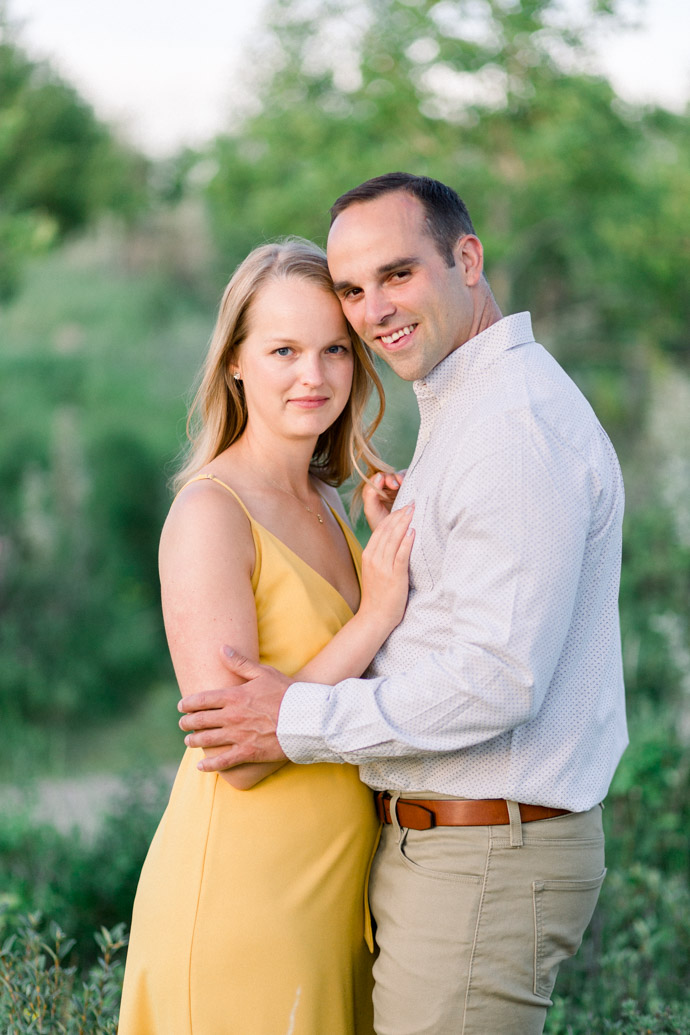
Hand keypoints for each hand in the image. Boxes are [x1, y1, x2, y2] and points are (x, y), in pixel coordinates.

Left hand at [177, 649, 291, 770]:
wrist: (306, 718)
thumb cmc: (287, 693)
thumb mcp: (264, 673)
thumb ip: (240, 663)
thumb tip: (221, 648)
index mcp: (234, 696)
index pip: (202, 700)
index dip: (188, 703)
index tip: (181, 706)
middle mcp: (232, 716)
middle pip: (201, 720)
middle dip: (188, 722)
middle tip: (183, 724)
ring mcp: (238, 736)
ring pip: (207, 740)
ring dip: (194, 741)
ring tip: (188, 741)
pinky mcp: (248, 752)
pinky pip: (223, 761)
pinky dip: (210, 765)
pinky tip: (201, 766)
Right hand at [359, 503, 413, 632]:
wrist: (375, 617)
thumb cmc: (378, 596)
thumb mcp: (375, 571)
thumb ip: (382, 556)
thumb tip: (395, 542)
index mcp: (368, 555)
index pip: (380, 529)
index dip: (392, 516)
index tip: (403, 507)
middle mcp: (374, 558)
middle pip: (387, 530)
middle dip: (399, 515)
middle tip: (411, 503)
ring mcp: (383, 567)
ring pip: (393, 539)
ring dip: (404, 523)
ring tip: (413, 511)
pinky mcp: (394, 576)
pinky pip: (400, 555)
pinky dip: (406, 542)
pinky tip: (413, 531)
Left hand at [363, 470, 405, 530]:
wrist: (394, 535)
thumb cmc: (380, 524)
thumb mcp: (371, 510)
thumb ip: (370, 494)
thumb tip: (378, 476)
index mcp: (373, 492)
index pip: (375, 479)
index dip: (380, 479)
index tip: (387, 486)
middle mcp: (384, 488)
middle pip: (387, 476)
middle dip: (391, 478)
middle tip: (396, 485)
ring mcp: (395, 489)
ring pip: (397, 476)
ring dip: (400, 478)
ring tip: (403, 484)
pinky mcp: (406, 490)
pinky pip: (407, 481)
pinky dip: (409, 480)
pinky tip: (410, 485)